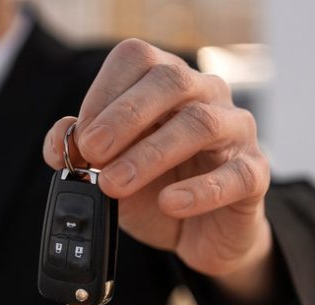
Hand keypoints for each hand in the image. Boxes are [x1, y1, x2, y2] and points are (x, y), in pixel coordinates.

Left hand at [43, 39, 273, 303]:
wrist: (198, 233)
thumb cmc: (152, 191)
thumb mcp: (107, 172)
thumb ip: (79, 153)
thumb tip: (60, 140)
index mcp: (165, 83)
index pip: (137, 60)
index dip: (103, 92)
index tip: (79, 135)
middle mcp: (204, 95)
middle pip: (170, 81)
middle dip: (124, 116)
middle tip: (92, 153)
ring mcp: (235, 131)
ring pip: (201, 123)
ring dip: (150, 154)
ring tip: (114, 185)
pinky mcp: (254, 173)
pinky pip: (236, 174)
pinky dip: (199, 191)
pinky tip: (169, 203)